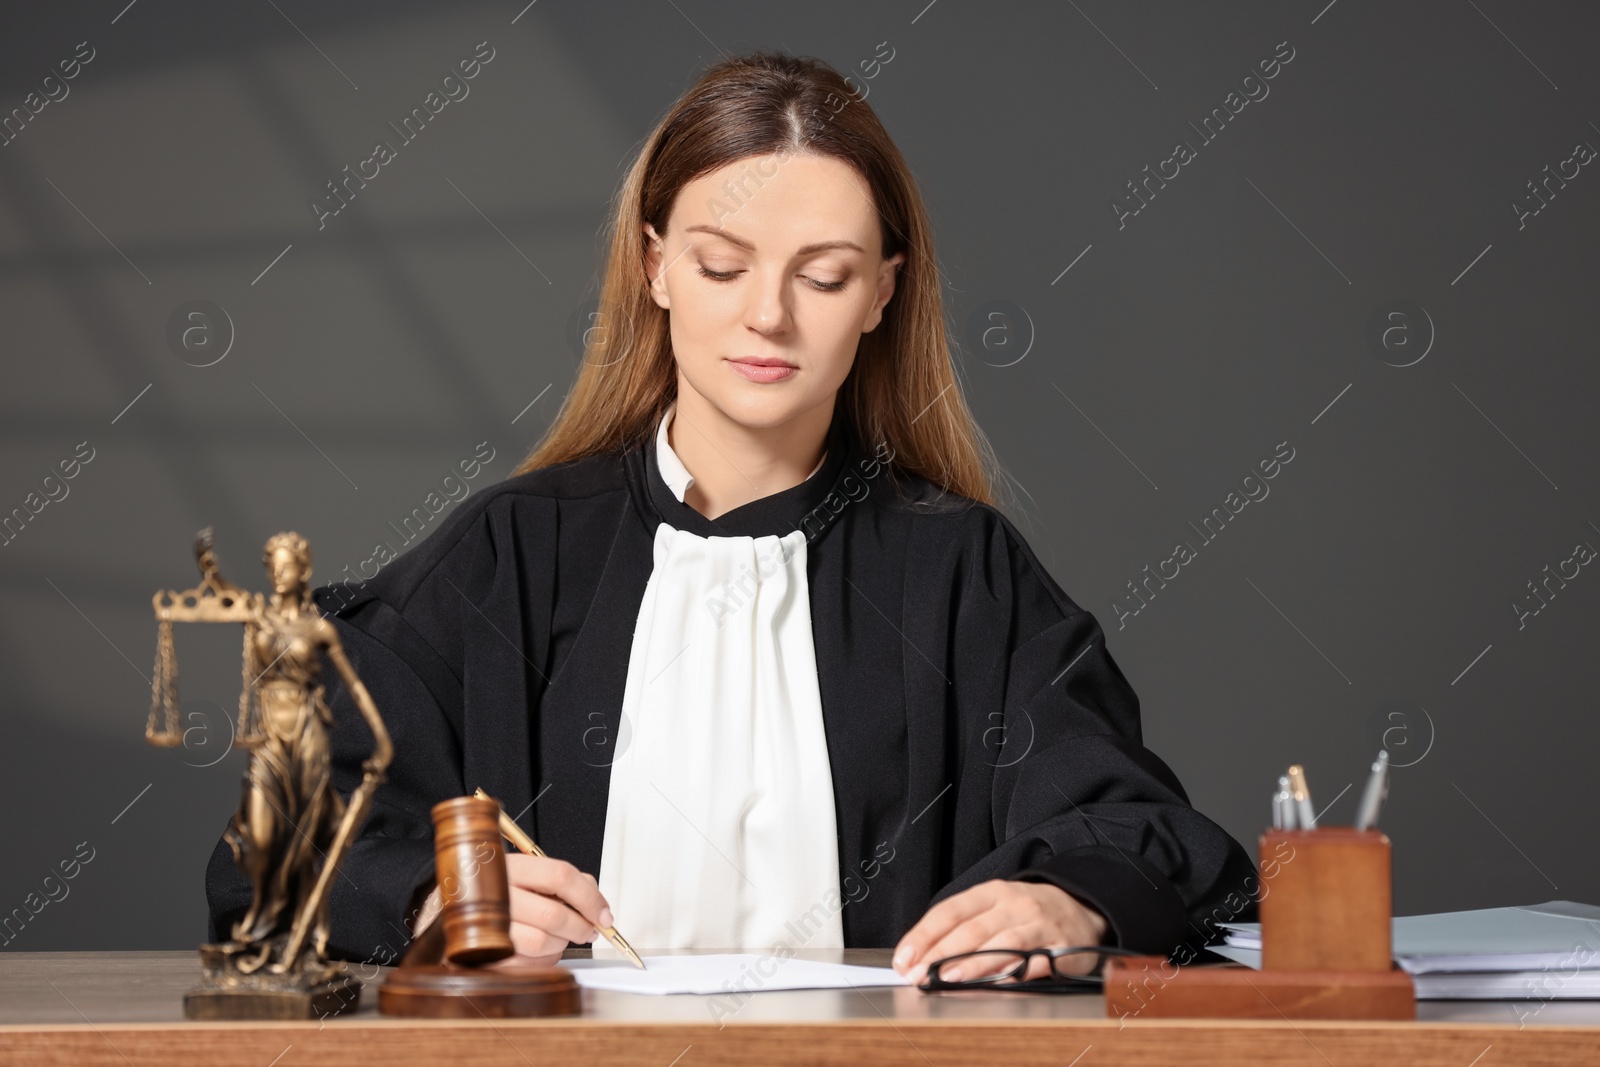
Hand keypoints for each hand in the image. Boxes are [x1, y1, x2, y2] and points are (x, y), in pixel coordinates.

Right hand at [486, 854, 614, 968]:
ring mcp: (487, 926)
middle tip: (589, 930)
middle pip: (553, 914)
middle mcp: (496, 894)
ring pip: (541, 942)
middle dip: (580, 927)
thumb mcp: (529, 874)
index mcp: (510, 867)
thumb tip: (599, 907)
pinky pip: (527, 964)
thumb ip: (566, 883)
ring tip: (560, 938)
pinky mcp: (484, 954)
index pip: (561, 876)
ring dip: (561, 944)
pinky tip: (541, 951)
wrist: (453, 912)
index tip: (604, 915)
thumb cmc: (499, 893)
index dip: (590, 898)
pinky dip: (544, 960)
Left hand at [891, 879, 1108, 984]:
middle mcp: (1015, 904)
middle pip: (972, 929)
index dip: (924, 935)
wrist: (1083, 907)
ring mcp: (1040, 925)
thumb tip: (922, 956)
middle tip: (920, 976)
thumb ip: (963, 927)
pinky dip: (1016, 973)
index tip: (905, 959)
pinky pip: (1036, 962)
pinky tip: (996, 984)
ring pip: (1002, 944)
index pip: (950, 911)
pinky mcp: (1063, 947)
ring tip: (949, 979)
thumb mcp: (995, 906)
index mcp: (992, 892)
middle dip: (941, 954)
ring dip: (973, 964)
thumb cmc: (1027, 912)